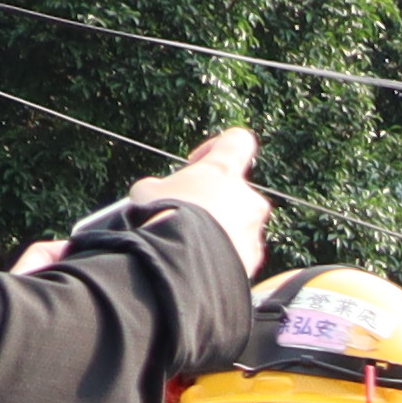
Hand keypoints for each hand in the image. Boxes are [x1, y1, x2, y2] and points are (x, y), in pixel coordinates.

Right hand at [124, 124, 270, 270]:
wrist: (180, 262)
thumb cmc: (162, 217)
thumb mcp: (147, 191)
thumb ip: (163, 186)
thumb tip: (160, 193)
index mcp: (223, 171)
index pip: (237, 140)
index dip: (217, 147)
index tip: (196, 162)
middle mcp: (247, 197)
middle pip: (234, 191)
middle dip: (212, 201)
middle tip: (185, 214)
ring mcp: (254, 229)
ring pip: (238, 224)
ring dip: (218, 229)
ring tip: (188, 242)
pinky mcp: (254, 258)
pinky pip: (239, 252)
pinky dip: (223, 254)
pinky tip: (199, 260)